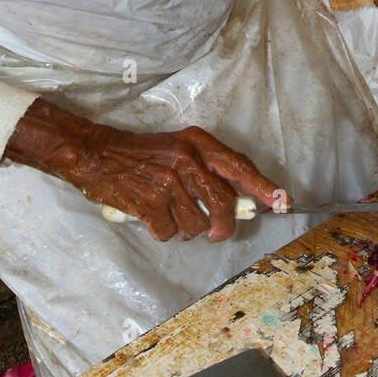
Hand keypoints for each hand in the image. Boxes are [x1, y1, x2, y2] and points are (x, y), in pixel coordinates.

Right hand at [4, 100, 283, 242]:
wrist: (95, 154)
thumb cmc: (139, 156)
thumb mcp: (178, 150)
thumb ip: (207, 172)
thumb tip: (241, 204)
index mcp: (198, 144)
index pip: (240, 167)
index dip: (263, 188)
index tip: (282, 203)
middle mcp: (187, 160)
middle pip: (224, 205)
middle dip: (223, 226)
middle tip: (216, 233)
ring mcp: (168, 181)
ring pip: (196, 225)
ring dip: (184, 228)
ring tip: (168, 213)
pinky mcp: (149, 202)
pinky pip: (169, 232)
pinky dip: (160, 231)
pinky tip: (149, 216)